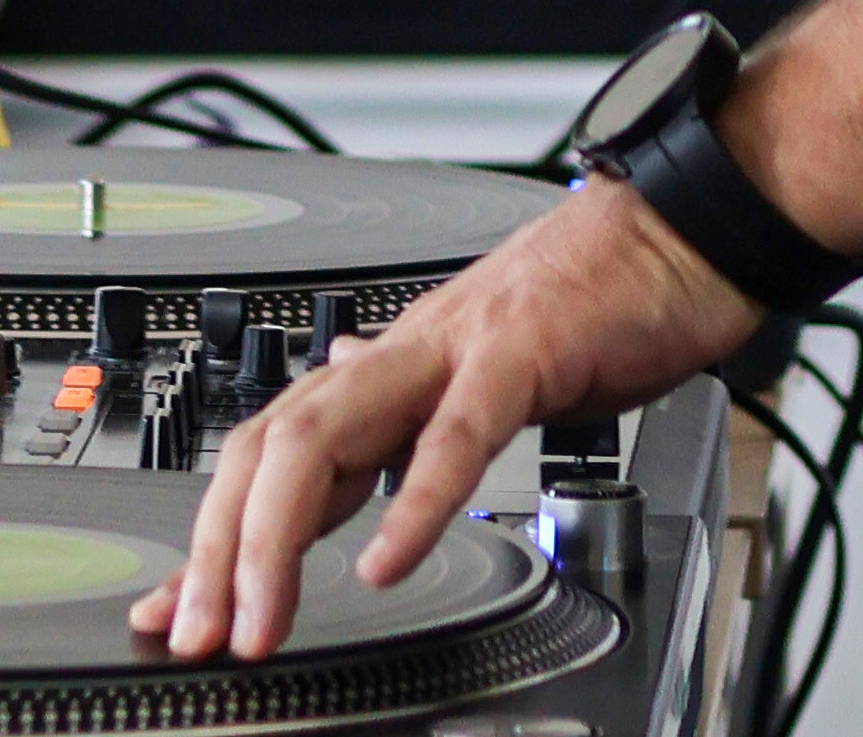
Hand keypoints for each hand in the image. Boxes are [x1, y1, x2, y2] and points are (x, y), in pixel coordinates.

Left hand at [134, 176, 758, 658]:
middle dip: (219, 549)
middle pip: (271, 443)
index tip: (178, 611)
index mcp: (396, 362)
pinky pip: (454, 433)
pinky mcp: (524, 351)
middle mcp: (406, 350)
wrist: (685, 226)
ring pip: (329, 434)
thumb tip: (342, 377)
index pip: (272, 447)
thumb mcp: (484, 355)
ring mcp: (458, 346)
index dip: (213, 531)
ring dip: (279, 540)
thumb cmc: (602, 293)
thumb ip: (408, 386)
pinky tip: (389, 562)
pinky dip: (413, 502)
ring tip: (262, 621)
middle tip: (202, 637)